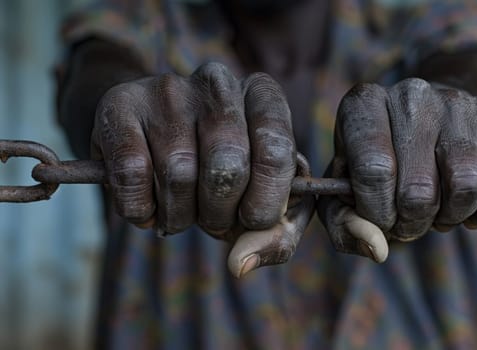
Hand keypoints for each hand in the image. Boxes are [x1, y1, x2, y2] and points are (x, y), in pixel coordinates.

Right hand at [92, 63, 313, 276]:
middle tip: (212, 220)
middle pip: (226, 167)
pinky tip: (148, 207)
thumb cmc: (217, 169)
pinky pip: (132, 176)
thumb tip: (240, 263)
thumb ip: (275, 234)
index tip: (253, 221)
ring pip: (178, 175)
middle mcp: (217, 82)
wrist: (150, 131)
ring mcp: (167, 89)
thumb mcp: (258, 196)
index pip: (275, 151)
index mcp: (261, 95)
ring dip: (179, 216)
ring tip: (178, 212)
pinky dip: (140, 210)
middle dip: (220, 214)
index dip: (266, 201)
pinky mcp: (120, 105)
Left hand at [318, 78, 476, 261]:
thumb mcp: (346, 193)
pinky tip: (475, 209)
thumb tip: (376, 248)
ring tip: (440, 212)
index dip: (379, 212)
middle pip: (419, 188)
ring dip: (453, 217)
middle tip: (411, 219)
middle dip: (414, 222)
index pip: (375, 171)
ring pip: (466, 183)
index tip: (381, 218)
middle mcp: (410, 95)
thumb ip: (344, 223)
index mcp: (363, 106)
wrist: (424, 124)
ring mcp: (456, 100)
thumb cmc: (378, 165)